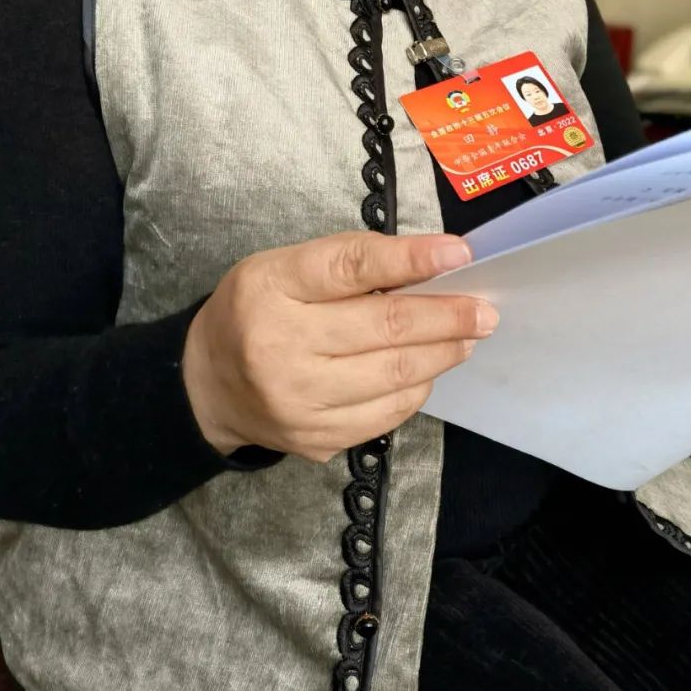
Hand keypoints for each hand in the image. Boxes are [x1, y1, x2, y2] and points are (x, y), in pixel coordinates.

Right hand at [181, 230, 495, 461]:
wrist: (206, 385)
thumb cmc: (259, 309)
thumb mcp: (286, 267)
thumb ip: (351, 263)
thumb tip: (432, 267)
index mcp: (271, 287)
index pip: (351, 267)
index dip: (411, 258)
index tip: (459, 252)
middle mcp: (280, 345)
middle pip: (384, 328)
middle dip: (447, 317)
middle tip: (484, 310)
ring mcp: (298, 400)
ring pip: (394, 376)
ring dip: (442, 353)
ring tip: (467, 336)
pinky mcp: (315, 438)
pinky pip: (386, 413)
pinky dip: (417, 388)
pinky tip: (428, 369)